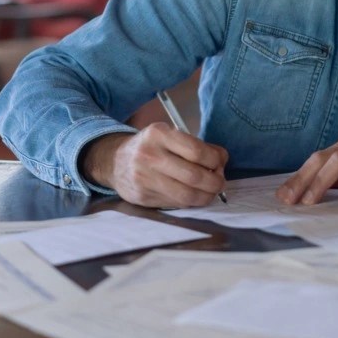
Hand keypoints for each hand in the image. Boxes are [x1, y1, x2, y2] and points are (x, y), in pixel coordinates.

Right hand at [80, 123, 227, 207]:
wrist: (115, 162)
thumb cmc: (151, 147)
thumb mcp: (169, 136)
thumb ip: (196, 145)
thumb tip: (221, 160)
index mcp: (158, 134)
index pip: (197, 151)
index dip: (215, 160)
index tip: (220, 163)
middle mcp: (149, 155)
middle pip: (194, 176)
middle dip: (215, 182)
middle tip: (220, 182)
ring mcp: (144, 178)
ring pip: (187, 195)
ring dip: (206, 196)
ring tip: (211, 192)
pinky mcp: (142, 197)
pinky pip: (176, 203)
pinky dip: (191, 202)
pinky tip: (193, 195)